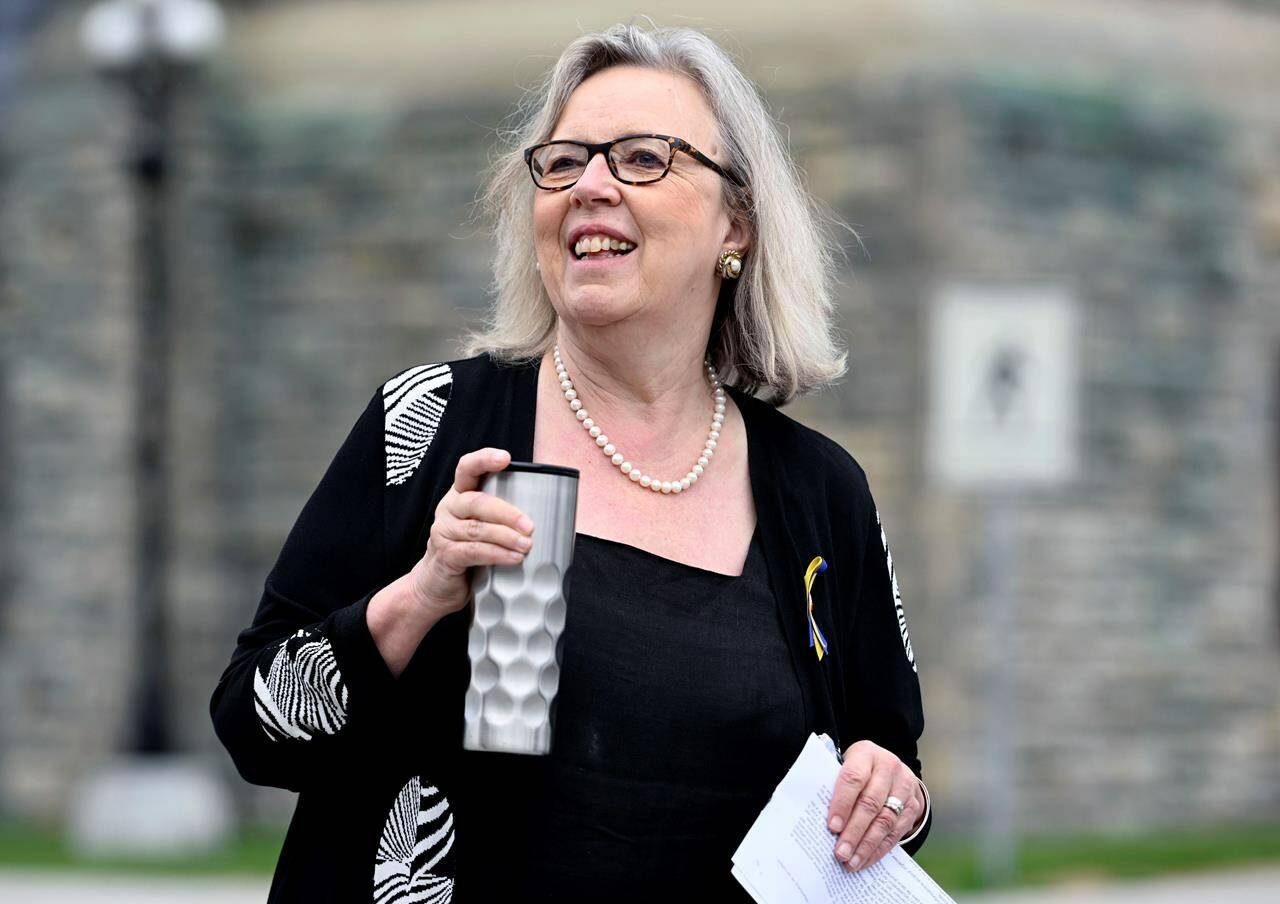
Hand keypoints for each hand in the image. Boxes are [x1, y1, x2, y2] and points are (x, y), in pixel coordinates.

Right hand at [407, 448, 534, 618]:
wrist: (437, 587)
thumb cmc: (468, 553)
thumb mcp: (482, 528)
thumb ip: (502, 518)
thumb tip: (551, 517)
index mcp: (460, 495)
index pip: (467, 469)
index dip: (484, 460)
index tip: (505, 458)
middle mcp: (448, 509)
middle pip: (477, 501)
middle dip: (507, 512)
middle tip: (530, 526)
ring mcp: (443, 532)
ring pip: (477, 528)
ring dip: (505, 536)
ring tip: (526, 545)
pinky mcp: (445, 555)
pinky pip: (473, 551)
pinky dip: (496, 554)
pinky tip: (513, 558)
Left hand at [826, 740, 924, 870]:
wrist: (890, 767)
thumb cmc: (857, 769)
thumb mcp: (845, 765)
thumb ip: (832, 783)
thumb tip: (815, 816)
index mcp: (866, 754)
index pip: (853, 778)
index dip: (842, 803)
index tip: (832, 827)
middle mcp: (888, 767)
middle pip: (870, 803)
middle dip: (854, 832)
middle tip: (840, 853)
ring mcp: (904, 786)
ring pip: (885, 821)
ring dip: (867, 845)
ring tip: (851, 862)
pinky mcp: (913, 805)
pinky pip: (896, 832)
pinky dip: (879, 849)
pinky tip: (865, 860)